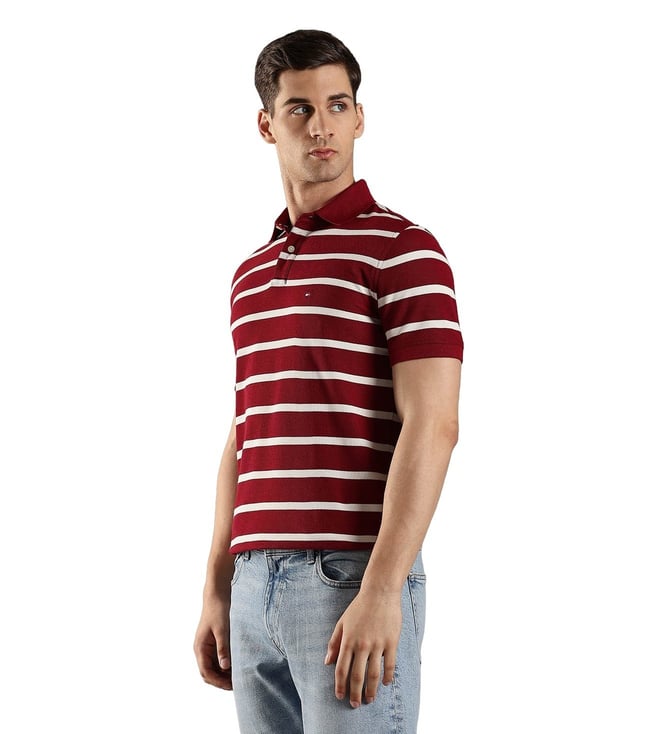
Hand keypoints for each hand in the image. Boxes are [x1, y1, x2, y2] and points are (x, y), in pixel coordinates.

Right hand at [193, 596, 231, 689]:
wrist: (217, 594)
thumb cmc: (219, 610)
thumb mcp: (222, 629)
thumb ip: (223, 648)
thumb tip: (225, 667)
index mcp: (200, 648)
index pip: (206, 672)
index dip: (218, 682)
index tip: (232, 685)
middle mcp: (201, 650)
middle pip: (209, 673)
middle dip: (221, 681)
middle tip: (238, 684)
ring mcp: (207, 647)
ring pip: (214, 667)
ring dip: (224, 674)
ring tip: (239, 676)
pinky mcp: (214, 643)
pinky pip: (218, 659)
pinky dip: (226, 665)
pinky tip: (237, 665)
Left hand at [324, 589, 401, 706]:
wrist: (380, 592)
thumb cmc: (359, 607)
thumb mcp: (342, 622)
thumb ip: (334, 642)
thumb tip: (327, 661)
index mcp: (348, 640)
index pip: (341, 669)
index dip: (340, 685)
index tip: (340, 696)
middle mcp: (361, 645)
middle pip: (357, 676)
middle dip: (355, 693)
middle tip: (355, 704)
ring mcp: (377, 644)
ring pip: (373, 674)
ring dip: (371, 690)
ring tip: (370, 699)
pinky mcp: (391, 642)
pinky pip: (390, 665)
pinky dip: (388, 677)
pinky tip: (385, 683)